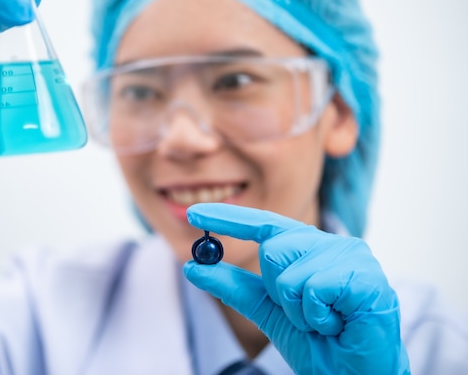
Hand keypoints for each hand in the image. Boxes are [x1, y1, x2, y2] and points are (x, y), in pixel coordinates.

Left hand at [183, 203, 410, 373]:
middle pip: (272, 249)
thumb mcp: (268, 311)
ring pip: (289, 275)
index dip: (227, 217)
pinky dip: (317, 318)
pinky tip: (339, 324)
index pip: (263, 223)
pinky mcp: (364, 275)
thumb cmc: (319, 343)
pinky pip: (313, 290)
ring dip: (299, 312)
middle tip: (307, 315)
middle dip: (279, 293)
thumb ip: (234, 287)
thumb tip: (193, 266)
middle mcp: (331, 243)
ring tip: (326, 322)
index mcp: (309, 247)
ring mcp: (351, 255)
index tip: (192, 213)